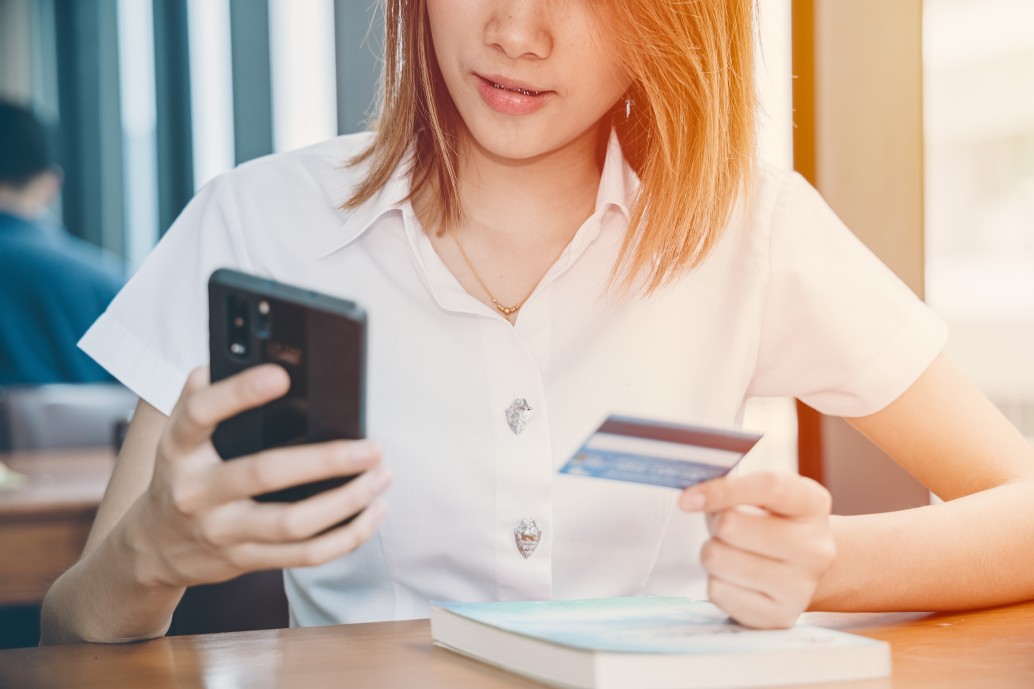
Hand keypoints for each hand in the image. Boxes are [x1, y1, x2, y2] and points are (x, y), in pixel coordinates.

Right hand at [128, 364, 390, 589]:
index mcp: (179, 449)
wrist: (154, 547)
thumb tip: (244, 353)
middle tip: (372, 447)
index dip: (238, 393)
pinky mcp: (246, 559)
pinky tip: (373, 513)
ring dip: (347, 502)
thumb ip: (204, 392)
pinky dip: (346, 537)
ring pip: (293, 524)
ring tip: (381, 477)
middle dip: (326, 460)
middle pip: (264, 474)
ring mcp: (222, 531)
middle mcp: (197, 491)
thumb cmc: (183, 471)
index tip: (281, 375)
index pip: (200, 414)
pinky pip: (303, 555)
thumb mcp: (179, 432)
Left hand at [678, 471, 834, 628]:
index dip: (723, 489)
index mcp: (812, 504)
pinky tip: (736, 579)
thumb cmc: (769, 523)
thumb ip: (732, 488)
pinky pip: (717, 592)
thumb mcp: (762, 495)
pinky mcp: (780, 617)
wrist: (800, 569)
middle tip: (726, 529)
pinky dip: (716, 582)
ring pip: (717, 559)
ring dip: (712, 553)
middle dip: (715, 524)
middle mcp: (815, 547)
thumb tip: (692, 498)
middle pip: (731, 525)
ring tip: (732, 553)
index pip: (769, 487)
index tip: (687, 498)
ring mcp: (801, 587)